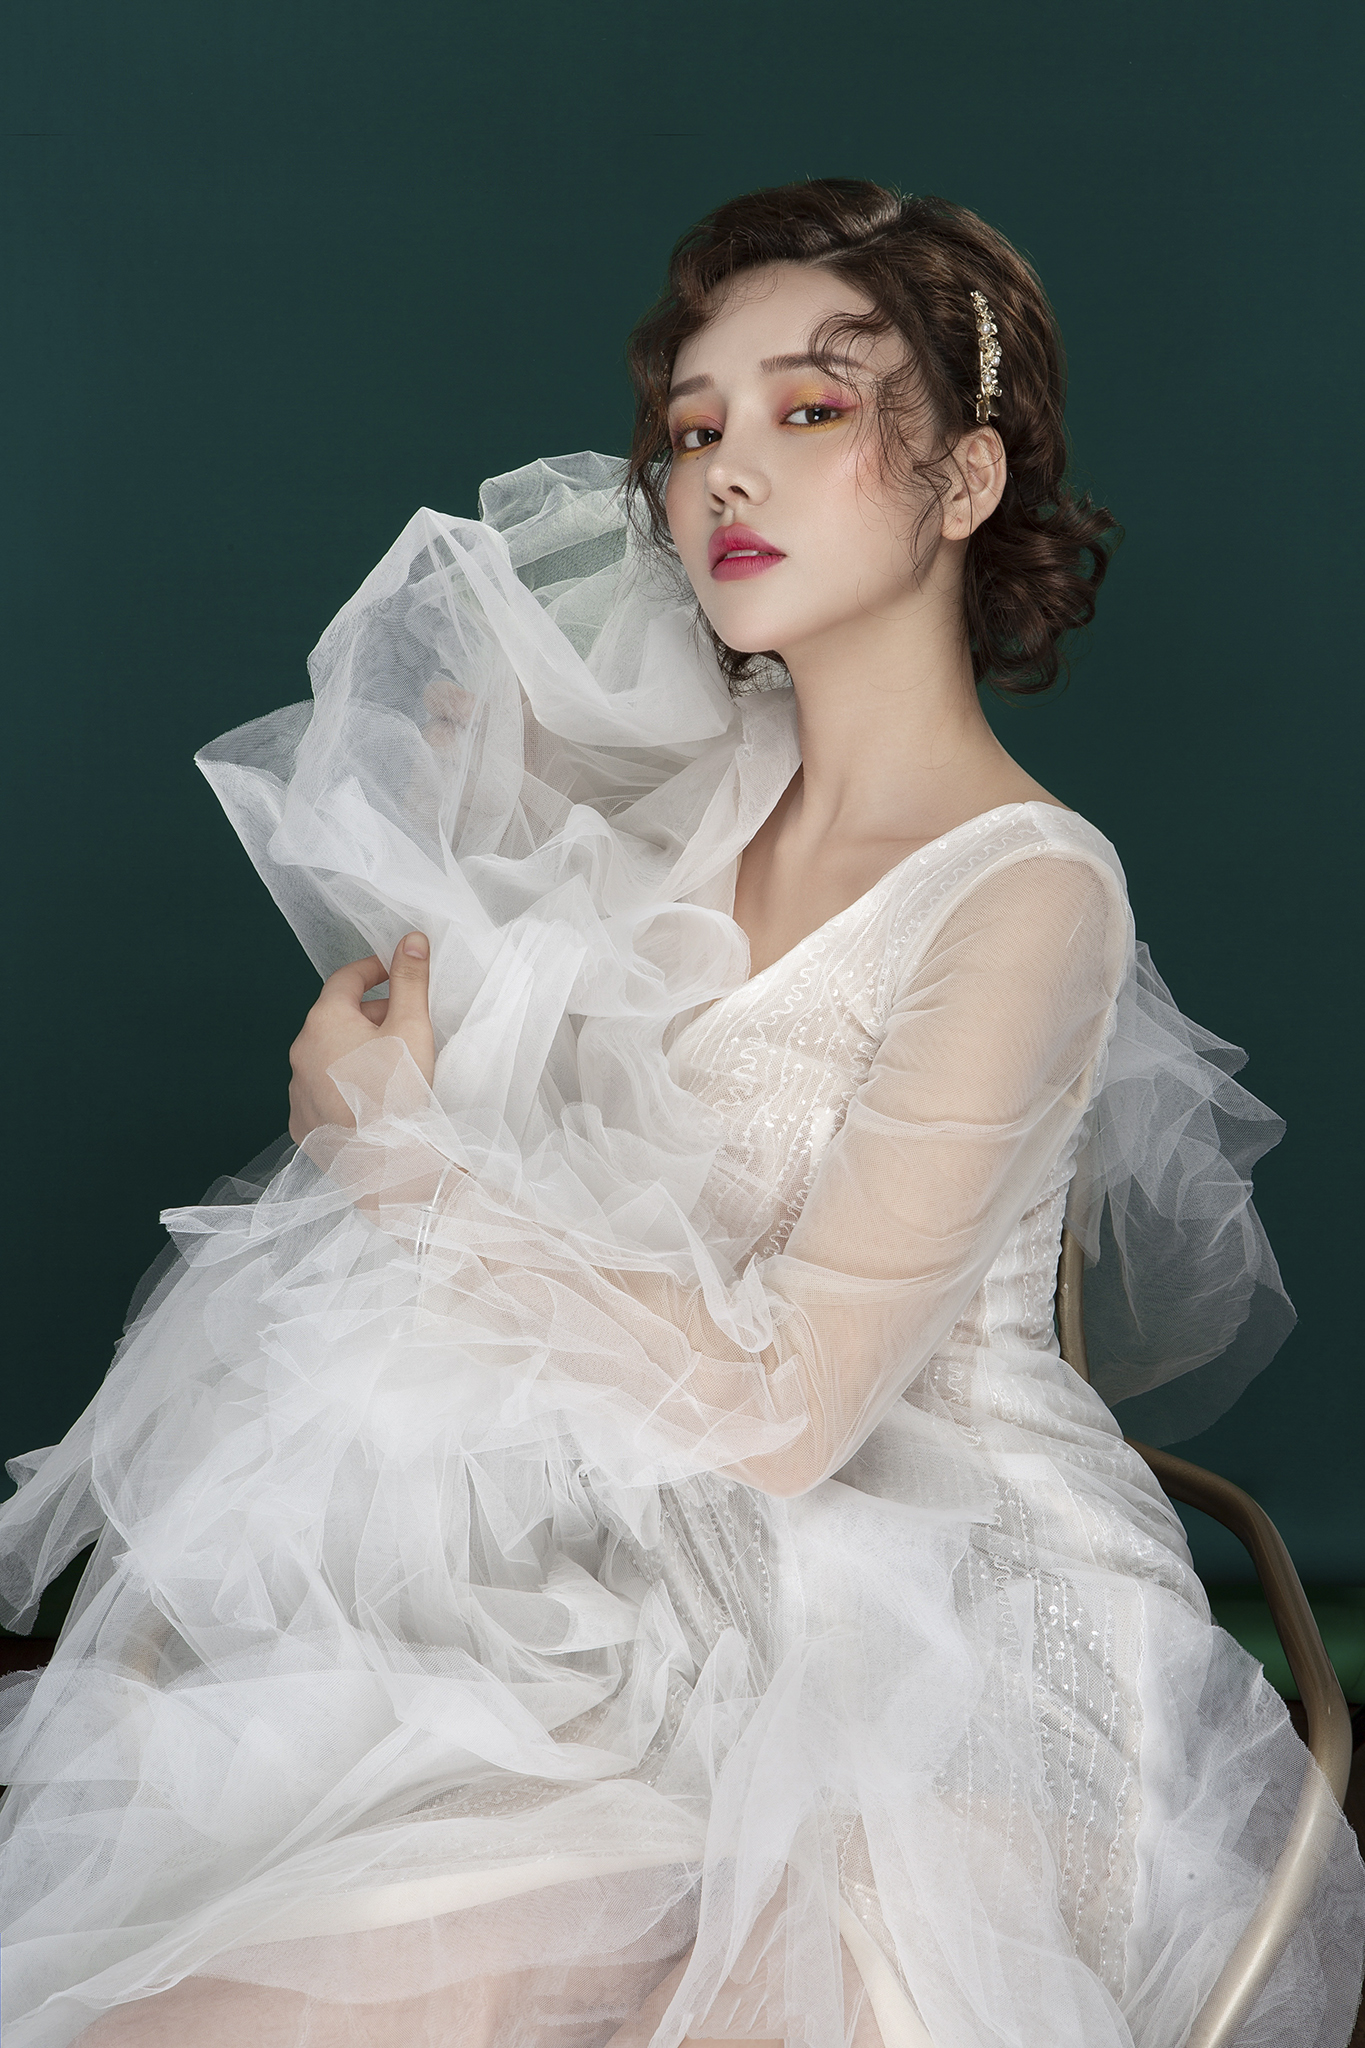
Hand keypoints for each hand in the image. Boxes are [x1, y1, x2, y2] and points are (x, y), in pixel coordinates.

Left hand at [288, 933, 435, 1142]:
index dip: (374, 970)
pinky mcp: (303, 1124)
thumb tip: (411, 938)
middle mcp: (301, 1052)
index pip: (346, 979)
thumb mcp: (412, 1026)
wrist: (387, 1163)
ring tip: (390, 1066)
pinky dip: (343, 1086)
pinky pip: (322, 1093)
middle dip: (370, 1015)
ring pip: (328, 1057)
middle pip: (337, 1018)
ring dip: (354, 1052)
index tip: (395, 971)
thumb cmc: (400, 1091)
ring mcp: (297, 1090)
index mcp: (324, 1021)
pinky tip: (370, 1099)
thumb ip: (410, 979)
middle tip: (405, 1024)